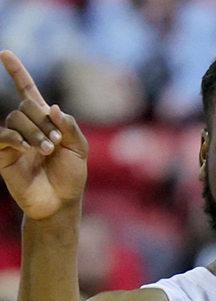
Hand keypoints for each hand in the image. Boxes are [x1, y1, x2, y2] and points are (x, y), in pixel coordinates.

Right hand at [0, 50, 87, 219]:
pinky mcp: (3, 156)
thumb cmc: (71, 177)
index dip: (17, 72)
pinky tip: (25, 148)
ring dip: (33, 133)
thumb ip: (70, 126)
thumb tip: (53, 107)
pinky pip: (2, 136)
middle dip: (42, 121)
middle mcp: (27, 128)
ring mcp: (14, 141)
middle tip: (55, 144)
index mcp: (45, 122)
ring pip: (15, 120)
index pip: (27, 91)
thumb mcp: (79, 150)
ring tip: (47, 151)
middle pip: (25, 107)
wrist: (60, 203)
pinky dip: (14, 138)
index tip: (5, 53)